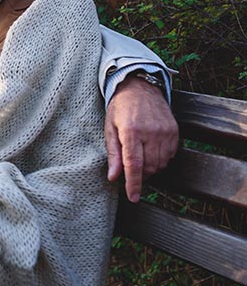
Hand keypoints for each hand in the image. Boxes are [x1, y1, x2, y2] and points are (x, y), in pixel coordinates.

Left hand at [105, 75, 177, 202]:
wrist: (140, 88)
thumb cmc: (120, 108)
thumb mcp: (110, 128)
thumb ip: (113, 154)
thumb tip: (113, 177)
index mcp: (131, 131)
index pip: (134, 165)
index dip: (134, 184)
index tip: (133, 198)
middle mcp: (150, 132)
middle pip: (149, 168)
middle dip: (140, 176)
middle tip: (130, 172)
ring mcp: (165, 132)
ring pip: (160, 164)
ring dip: (150, 169)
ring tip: (139, 159)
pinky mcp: (174, 132)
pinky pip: (169, 156)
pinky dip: (160, 160)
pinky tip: (150, 152)